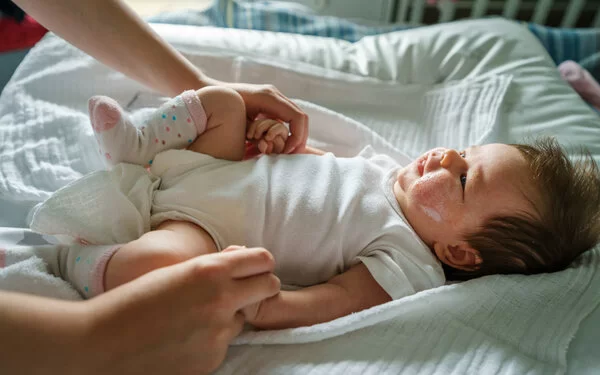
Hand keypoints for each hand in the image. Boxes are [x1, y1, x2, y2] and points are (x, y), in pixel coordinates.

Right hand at [84, 248, 279, 374]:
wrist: (101, 345)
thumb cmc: (132, 301)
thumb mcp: (174, 271)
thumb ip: (212, 265)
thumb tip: (241, 257)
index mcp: (210, 270)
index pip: (264, 259)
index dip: (259, 264)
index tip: (251, 269)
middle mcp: (222, 299)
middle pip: (270, 286)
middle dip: (259, 288)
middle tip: (239, 292)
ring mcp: (220, 332)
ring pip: (244, 318)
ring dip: (229, 316)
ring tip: (193, 318)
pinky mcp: (213, 359)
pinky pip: (224, 343)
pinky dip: (211, 340)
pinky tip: (184, 339)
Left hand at [206, 80, 308, 153]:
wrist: (209, 91)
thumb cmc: (220, 108)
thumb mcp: (237, 122)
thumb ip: (254, 132)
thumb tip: (267, 145)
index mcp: (268, 97)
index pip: (297, 117)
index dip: (297, 137)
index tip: (288, 151)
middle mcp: (274, 95)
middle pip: (301, 118)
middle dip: (299, 139)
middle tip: (291, 155)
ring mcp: (274, 97)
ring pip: (297, 118)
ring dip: (294, 136)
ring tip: (286, 151)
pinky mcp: (271, 102)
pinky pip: (287, 117)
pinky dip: (287, 131)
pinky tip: (279, 142)